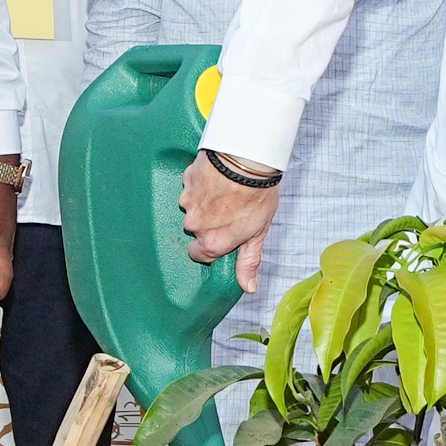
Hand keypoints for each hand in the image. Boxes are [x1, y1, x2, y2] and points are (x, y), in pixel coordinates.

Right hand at [183, 151, 281, 286]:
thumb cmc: (257, 195)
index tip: (223, 234)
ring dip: (204, 201)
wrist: (249, 158)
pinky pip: (191, 186)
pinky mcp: (187, 180)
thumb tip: (249, 287)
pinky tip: (218, 177)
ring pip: (192, 206)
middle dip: (208, 221)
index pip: (199, 254)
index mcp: (212, 241)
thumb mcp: (258, 232)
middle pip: (196, 228)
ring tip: (226, 190)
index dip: (212, 244)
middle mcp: (195, 224)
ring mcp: (188, 201)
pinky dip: (202, 183)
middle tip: (230, 208)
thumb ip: (249, 261)